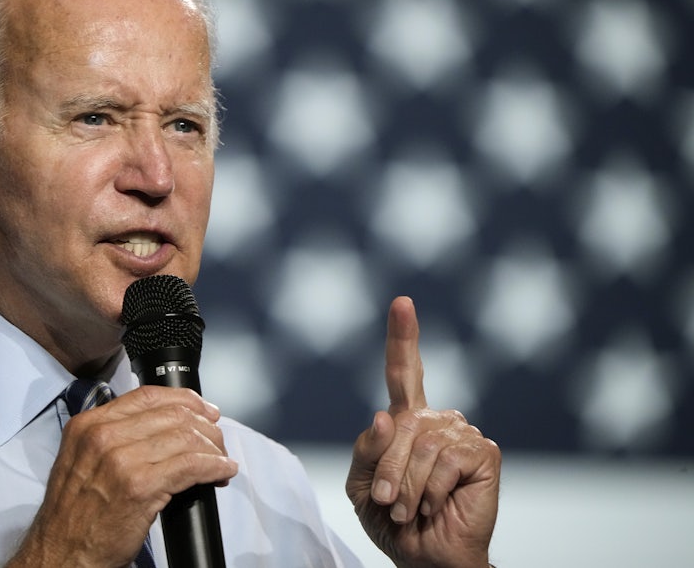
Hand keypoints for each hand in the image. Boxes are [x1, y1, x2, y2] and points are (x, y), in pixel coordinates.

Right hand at [9, 386, 237, 567]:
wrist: (61, 554)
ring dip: (213, 448)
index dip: (184, 399)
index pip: (147, 396)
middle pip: (171, 413)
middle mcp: (102, 436)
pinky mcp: (140, 487)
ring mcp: (121, 460)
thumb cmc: (73, 516)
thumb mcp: (81, 460)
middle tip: (217, 439)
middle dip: (204, 425)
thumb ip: (112, 437)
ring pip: (185, 436)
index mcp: (88, 425)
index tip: (202, 409)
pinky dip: (214, 466)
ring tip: (220, 459)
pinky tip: (222, 472)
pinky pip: (191, 465)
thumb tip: (160, 427)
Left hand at [346, 297, 500, 567]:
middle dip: (386, 469)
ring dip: (407, 486)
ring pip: (420, 445)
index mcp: (407, 420)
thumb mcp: (362, 486)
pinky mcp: (484, 453)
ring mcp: (462, 433)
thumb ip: (366, 450)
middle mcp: (436, 420)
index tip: (402, 302)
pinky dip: (432, 490)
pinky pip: (445, 460)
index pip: (403, 371)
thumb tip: (386, 417)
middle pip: (398, 425)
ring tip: (413, 508)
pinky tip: (438, 505)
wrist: (425, 557)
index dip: (403, 336)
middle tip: (390, 502)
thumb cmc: (394, 520)